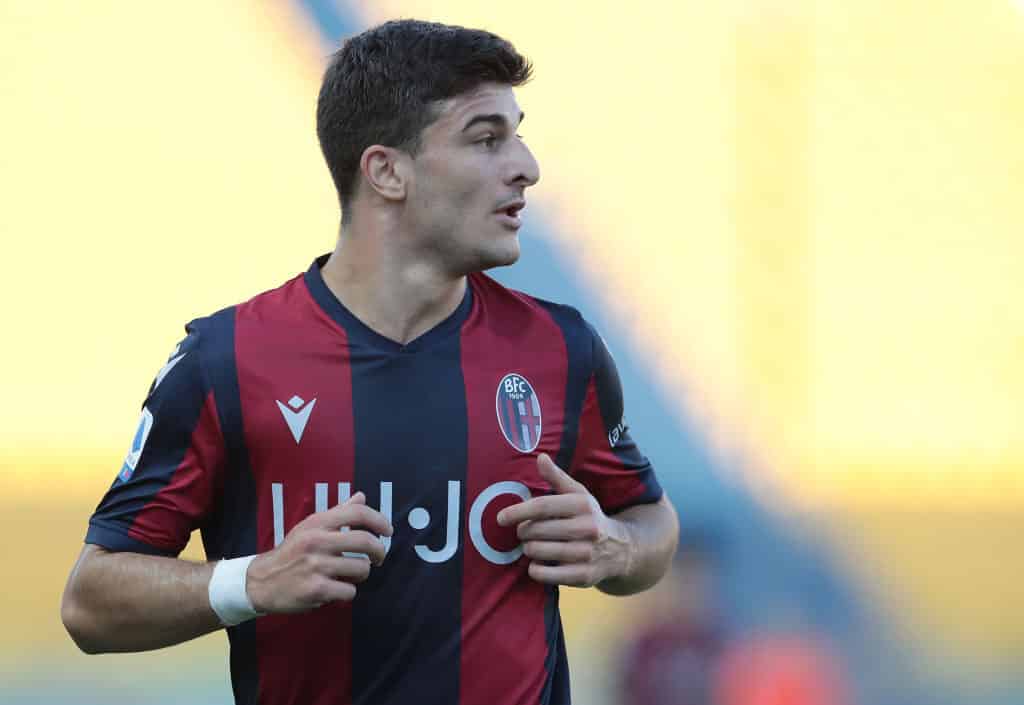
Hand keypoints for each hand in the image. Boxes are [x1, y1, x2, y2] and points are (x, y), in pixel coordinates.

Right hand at [246, 492, 392, 612]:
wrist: (261, 581)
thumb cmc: (291, 553)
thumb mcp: (310, 527)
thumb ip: (338, 513)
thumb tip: (361, 496)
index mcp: (317, 523)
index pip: (357, 513)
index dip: (379, 520)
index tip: (388, 530)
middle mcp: (317, 541)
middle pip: (366, 541)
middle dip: (380, 551)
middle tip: (379, 558)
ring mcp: (316, 565)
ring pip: (361, 568)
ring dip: (361, 575)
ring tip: (349, 575)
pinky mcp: (316, 589)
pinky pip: (350, 591)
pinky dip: (347, 592)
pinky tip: (335, 589)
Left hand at [496, 454, 633, 587]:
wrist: (622, 549)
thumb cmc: (590, 517)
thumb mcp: (578, 495)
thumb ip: (557, 477)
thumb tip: (541, 458)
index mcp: (582, 505)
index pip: (542, 506)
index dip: (518, 511)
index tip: (501, 517)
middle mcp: (587, 528)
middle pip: (537, 530)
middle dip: (523, 532)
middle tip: (523, 532)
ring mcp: (586, 553)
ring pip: (538, 551)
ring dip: (528, 549)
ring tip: (532, 546)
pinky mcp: (584, 576)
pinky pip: (546, 574)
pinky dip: (536, 570)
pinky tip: (538, 563)